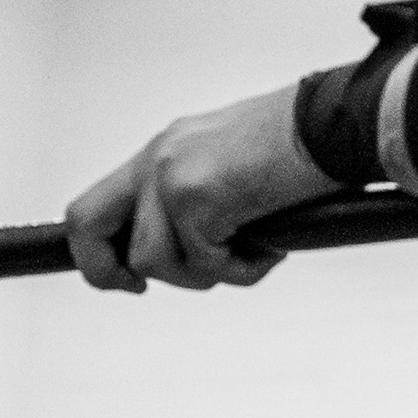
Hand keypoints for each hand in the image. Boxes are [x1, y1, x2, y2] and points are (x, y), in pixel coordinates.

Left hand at [61, 93, 335, 292]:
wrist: (331, 126)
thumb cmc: (303, 152)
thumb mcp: (233, 176)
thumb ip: (200, 208)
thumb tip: (191, 257)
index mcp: (165, 152)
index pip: (101, 204)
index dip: (101, 252)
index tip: (127, 281)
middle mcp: (158, 158)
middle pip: (86, 224)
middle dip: (103, 271)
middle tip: (136, 291)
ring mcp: (170, 176)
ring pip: (152, 261)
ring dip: (204, 274)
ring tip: (250, 255)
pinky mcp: (195, 196)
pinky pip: (201, 262)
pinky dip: (241, 269)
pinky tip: (270, 247)